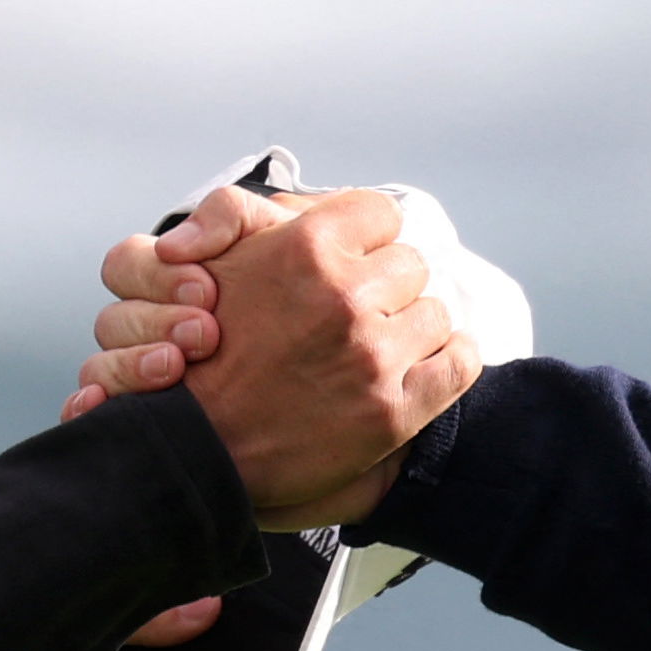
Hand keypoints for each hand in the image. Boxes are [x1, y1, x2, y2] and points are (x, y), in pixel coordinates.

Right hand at [59, 186, 464, 527]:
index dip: (369, 235)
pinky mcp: (390, 413)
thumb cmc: (198, 353)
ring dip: (412, 327)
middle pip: (410, 264)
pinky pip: (459, 364)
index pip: (380, 212)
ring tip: (379, 344)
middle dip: (387, 285)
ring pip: (435, 314)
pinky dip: (450, 360)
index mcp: (305, 247)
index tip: (359, 255)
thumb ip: (248, 216)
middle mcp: (344, 297)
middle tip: (359, 309)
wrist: (192, 447)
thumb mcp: (210, 258)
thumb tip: (308, 203)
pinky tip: (428, 363)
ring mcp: (371, 357)